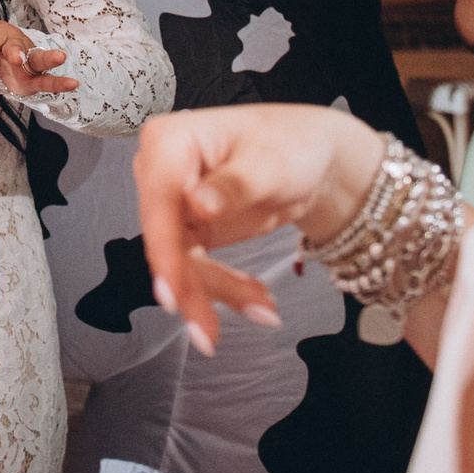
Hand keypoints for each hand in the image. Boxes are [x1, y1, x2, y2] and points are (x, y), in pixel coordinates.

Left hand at [0, 20, 78, 98]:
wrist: (4, 51)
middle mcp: (8, 41)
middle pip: (8, 46)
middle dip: (11, 52)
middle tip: (13, 57)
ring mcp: (25, 57)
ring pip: (36, 56)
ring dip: (46, 58)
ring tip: (61, 57)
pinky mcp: (35, 75)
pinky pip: (48, 79)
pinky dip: (61, 82)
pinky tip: (74, 84)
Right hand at [134, 103, 385, 355]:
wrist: (315, 159)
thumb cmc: (293, 143)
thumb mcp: (270, 163)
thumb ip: (233, 184)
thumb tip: (197, 202)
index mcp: (169, 141)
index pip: (158, 205)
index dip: (164, 254)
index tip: (171, 295)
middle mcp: (161, 171)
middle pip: (164, 242)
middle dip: (192, 287)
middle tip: (208, 331)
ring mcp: (174, 203)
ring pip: (178, 264)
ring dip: (215, 294)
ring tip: (261, 310)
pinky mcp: (190, 229)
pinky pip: (195, 269)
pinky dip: (224, 289)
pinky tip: (256, 301)